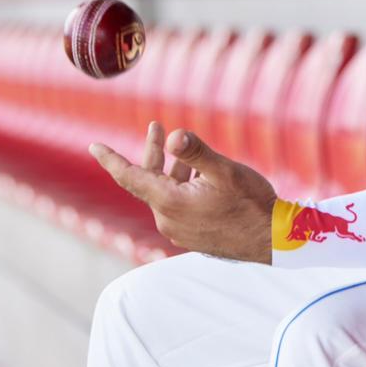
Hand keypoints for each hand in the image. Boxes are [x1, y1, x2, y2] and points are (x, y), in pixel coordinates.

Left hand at [89, 123, 276, 263]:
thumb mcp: (224, 170)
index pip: (129, 177)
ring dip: (170, 169)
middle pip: (148, 181)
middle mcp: (168, 219)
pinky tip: (198, 175)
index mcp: (170, 203)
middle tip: (156, 126)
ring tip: (184, 149)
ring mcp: (180, 230)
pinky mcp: (192, 234)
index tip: (94, 146)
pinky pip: (176, 205)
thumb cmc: (250, 203)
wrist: (272, 240)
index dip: (110, 160)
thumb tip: (173, 135)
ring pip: (164, 192)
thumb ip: (196, 152)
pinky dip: (180, 185)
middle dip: (152, 153)